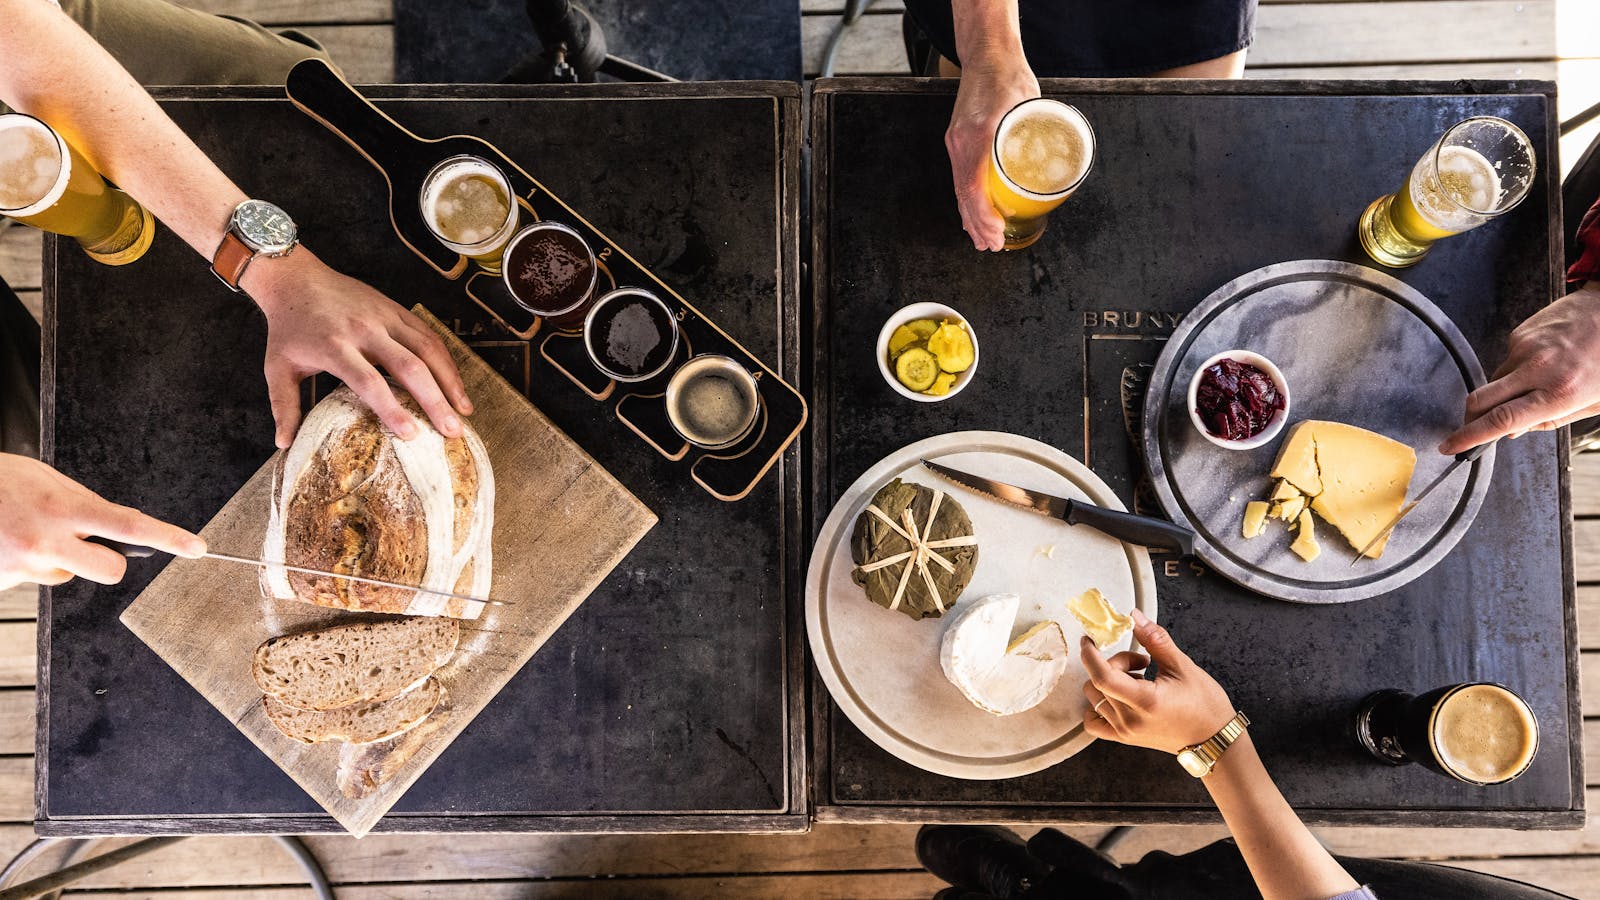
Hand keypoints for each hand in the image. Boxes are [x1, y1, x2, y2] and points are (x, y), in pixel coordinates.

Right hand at [0, 454, 205, 588]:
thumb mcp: (42, 477)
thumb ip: (79, 502)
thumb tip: (111, 526)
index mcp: (62, 507)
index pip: (130, 525)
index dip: (169, 537)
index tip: (198, 548)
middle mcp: (46, 541)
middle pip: (110, 570)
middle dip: (109, 561)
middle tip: (88, 544)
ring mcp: (23, 566)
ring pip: (64, 575)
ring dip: (54, 559)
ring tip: (21, 531)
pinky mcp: (3, 582)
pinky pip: (31, 578)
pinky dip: (23, 564)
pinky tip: (3, 541)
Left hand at [246, 251, 473, 448]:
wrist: (296, 280)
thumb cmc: (288, 329)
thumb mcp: (277, 368)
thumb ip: (284, 406)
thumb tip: (284, 444)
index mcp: (335, 347)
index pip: (369, 381)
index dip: (392, 408)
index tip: (411, 434)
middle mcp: (365, 330)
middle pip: (410, 367)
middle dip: (435, 400)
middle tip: (453, 431)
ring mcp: (385, 317)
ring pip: (428, 349)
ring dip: (450, 380)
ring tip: (464, 410)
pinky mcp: (397, 310)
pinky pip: (429, 336)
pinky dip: (446, 361)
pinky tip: (455, 384)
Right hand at [945, 56, 1038, 250]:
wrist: (987, 56)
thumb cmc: (1009, 77)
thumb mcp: (1030, 105)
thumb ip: (1038, 134)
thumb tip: (1055, 166)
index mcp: (978, 134)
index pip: (973, 185)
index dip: (983, 215)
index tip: (996, 231)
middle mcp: (961, 141)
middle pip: (964, 194)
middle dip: (978, 225)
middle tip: (993, 246)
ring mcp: (955, 142)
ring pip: (959, 190)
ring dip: (970, 219)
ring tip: (983, 241)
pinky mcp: (957, 142)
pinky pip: (959, 179)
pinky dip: (966, 202)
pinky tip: (971, 218)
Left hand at [1081, 608, 1235, 753]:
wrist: (1214, 739)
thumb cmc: (1205, 705)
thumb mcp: (1182, 666)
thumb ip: (1155, 640)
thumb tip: (1135, 617)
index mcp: (1146, 701)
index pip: (1103, 677)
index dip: (1091, 655)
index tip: (1089, 640)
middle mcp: (1131, 720)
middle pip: (1098, 682)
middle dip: (1114, 663)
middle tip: (1141, 661)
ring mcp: (1125, 731)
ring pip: (1094, 698)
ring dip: (1108, 682)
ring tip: (1137, 679)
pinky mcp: (1124, 738)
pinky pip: (1094, 722)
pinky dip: (1098, 704)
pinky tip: (1118, 696)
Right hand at [1439, 283, 1599, 454]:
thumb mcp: (1592, 403)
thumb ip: (1551, 420)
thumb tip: (1513, 431)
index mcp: (1560, 392)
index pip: (1502, 420)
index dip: (1470, 437)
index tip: (1452, 446)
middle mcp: (1538, 369)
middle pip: (1481, 401)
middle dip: (1470, 419)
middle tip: (1471, 427)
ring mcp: (1525, 349)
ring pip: (1494, 382)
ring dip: (1502, 392)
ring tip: (1532, 385)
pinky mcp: (1519, 335)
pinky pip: (1506, 362)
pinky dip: (1516, 369)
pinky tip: (1539, 363)